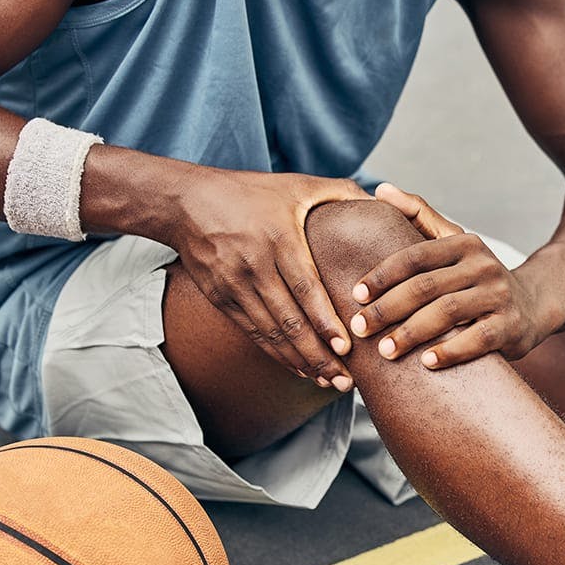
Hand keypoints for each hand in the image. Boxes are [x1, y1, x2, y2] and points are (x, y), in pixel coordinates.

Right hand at [169, 169, 369, 389]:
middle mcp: (255, 265)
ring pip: (272, 333)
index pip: (305, 287)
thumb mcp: (295, 184)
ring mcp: (234, 285)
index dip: (325, 320)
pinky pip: (254, 333)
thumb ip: (340, 192)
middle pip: (290, 320)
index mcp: (278, 238)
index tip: (345, 347)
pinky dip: (277, 354)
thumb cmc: (249, 192)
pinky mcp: (221, 298)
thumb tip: (380, 201)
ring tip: (329, 380)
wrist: (185, 202)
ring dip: (301, 361)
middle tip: (346, 379)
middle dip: (319, 355)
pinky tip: (299, 368)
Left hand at [349, 183, 547, 368]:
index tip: (355, 296)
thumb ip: (418, 215)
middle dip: (388, 309)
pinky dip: (450, 351)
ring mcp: (498, 295)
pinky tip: (426, 363)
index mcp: (462, 243)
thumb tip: (380, 189)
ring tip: (385, 350)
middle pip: (426, 286)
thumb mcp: (453, 242)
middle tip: (360, 329)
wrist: (532, 304)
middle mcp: (482, 264)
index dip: (382, 275)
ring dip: (412, 333)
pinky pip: (477, 339)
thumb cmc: (477, 276)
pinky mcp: (510, 326)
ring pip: (448, 312)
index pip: (415, 257)